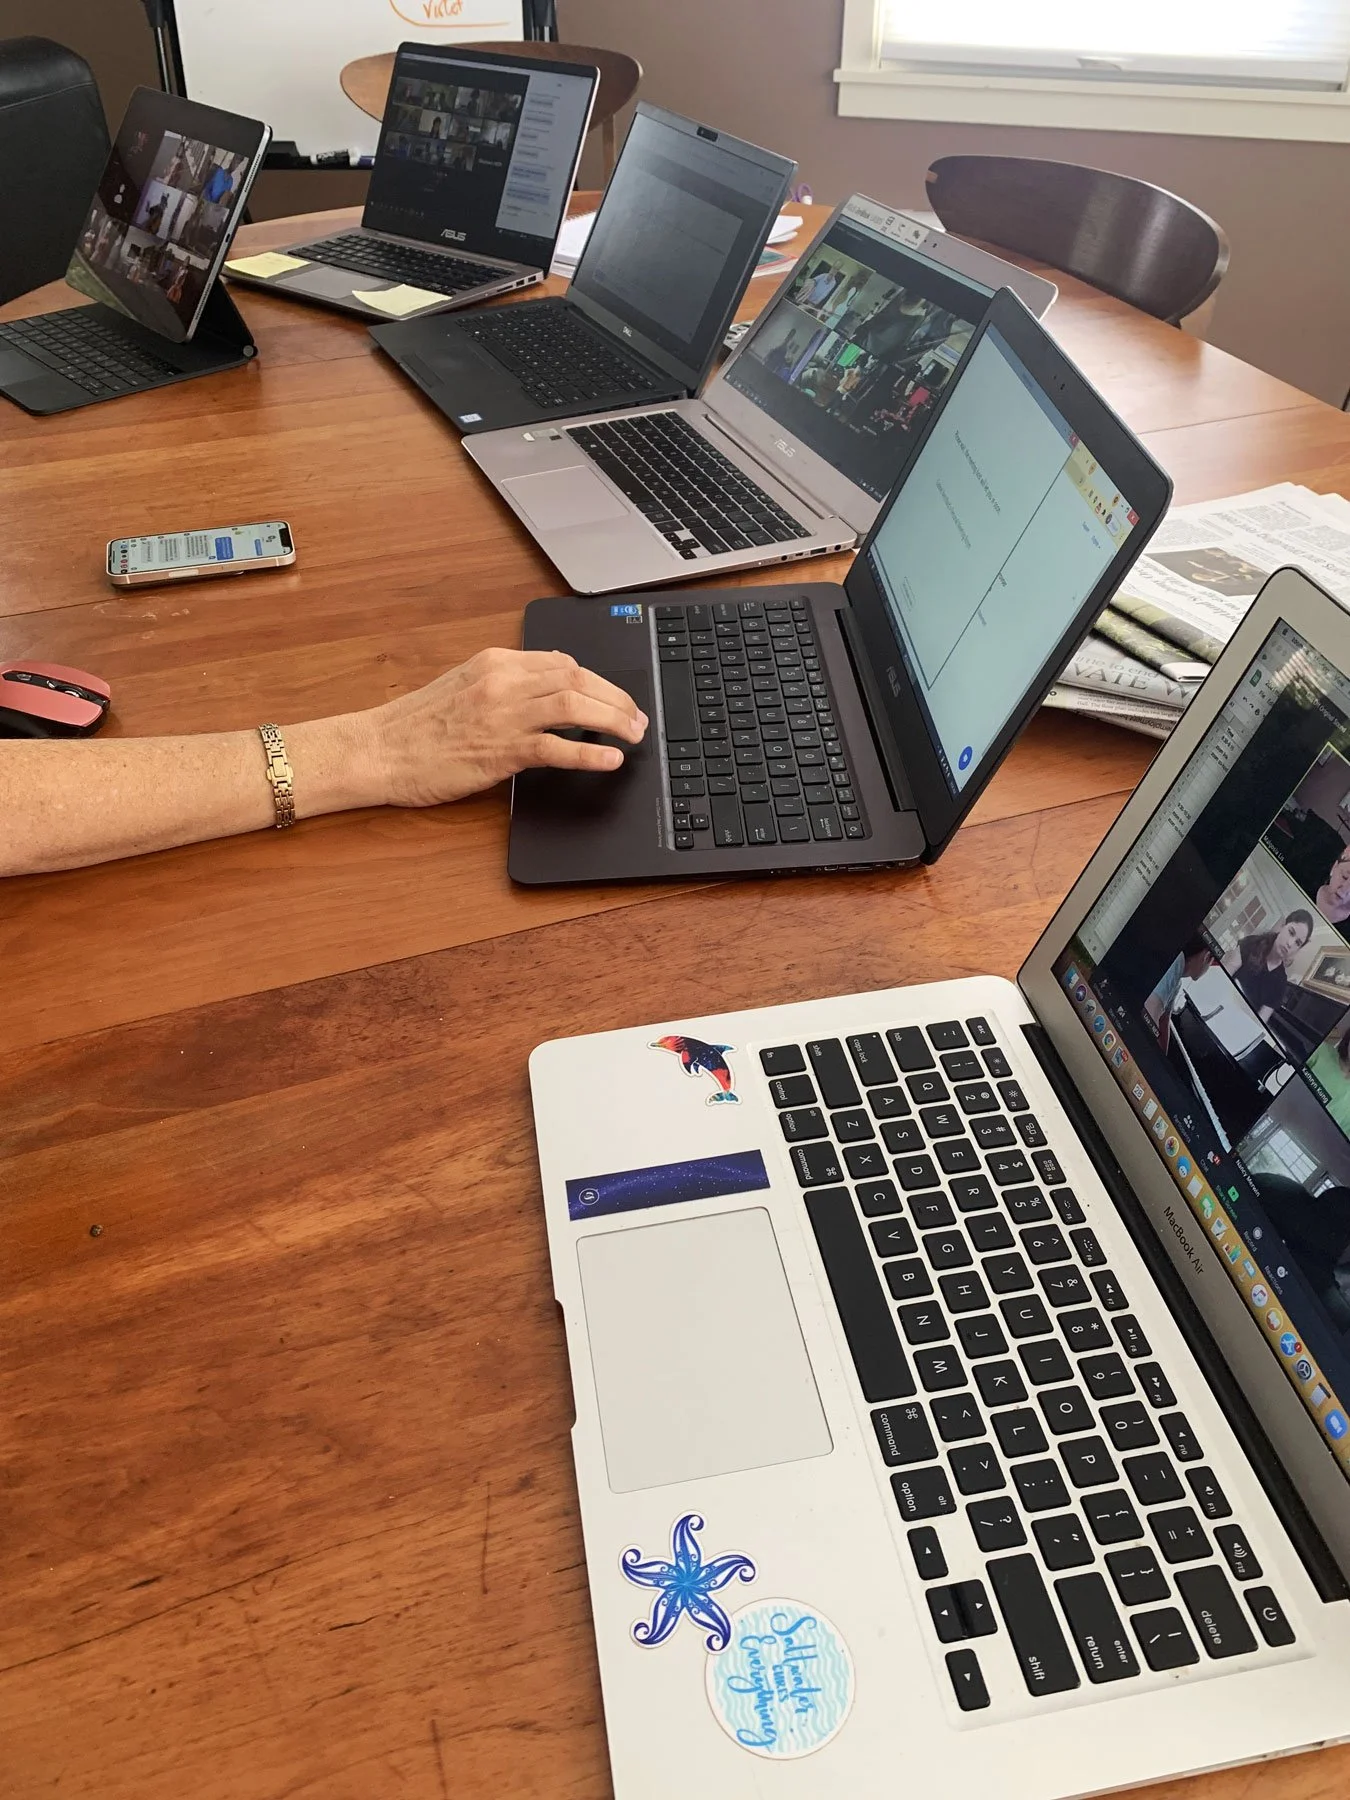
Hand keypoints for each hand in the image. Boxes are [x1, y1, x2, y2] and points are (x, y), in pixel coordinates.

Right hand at [369, 648, 647, 807]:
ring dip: (614, 719)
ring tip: (634, 735)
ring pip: (576, 705)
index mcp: (495, 661)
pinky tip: (610, 760)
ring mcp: (504, 714)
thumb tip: (546, 695)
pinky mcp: (502, 749)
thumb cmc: (415, 727)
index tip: (614, 696)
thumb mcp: (463, 688)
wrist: (379, 750)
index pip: (562, 660)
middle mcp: (503, 681)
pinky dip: (591, 752)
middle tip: (637, 717)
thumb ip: (504, 686)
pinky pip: (558, 747)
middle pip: (578, 678)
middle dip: (616, 697)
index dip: (597, 679)